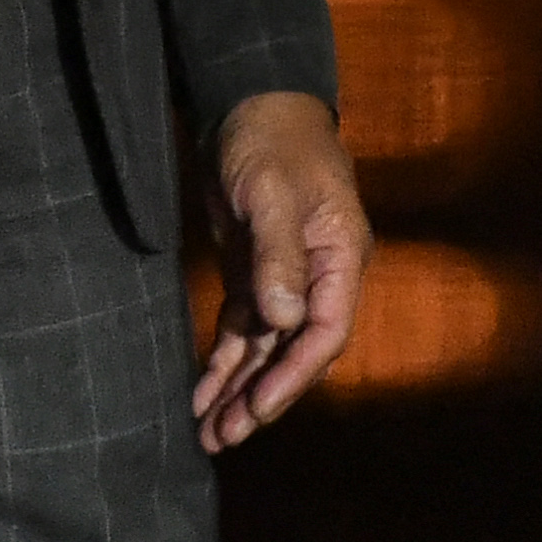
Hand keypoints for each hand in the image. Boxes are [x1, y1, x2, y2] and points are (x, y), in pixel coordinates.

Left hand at [193, 90, 370, 450]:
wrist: (251, 103)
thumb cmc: (271, 142)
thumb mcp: (273, 194)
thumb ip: (279, 255)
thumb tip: (283, 321)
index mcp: (339, 258)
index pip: (325, 333)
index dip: (294, 376)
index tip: (259, 409)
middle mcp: (318, 277)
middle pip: (295, 352)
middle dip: (261, 396)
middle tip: (224, 438)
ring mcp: (286, 278)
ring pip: (266, 348)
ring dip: (239, 389)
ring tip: (209, 434)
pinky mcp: (255, 274)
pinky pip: (242, 329)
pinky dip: (224, 360)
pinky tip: (202, 393)